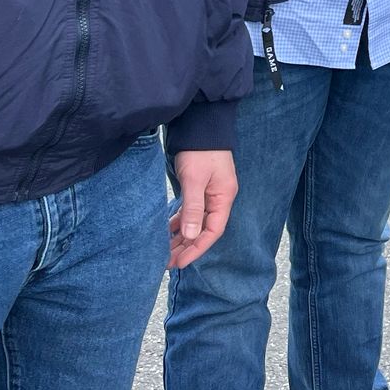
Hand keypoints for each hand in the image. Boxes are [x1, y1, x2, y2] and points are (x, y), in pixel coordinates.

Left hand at [168, 149, 237, 269]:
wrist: (201, 126)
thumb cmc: (200, 151)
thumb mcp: (195, 180)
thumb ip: (193, 208)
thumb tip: (190, 236)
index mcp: (224, 197)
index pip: (213, 231)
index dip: (197, 248)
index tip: (180, 262)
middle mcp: (219, 198)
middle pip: (204, 229)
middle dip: (187, 247)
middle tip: (168, 262)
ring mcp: (210, 194)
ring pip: (196, 222)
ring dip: (182, 236)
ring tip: (165, 252)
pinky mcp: (200, 189)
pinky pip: (190, 212)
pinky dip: (180, 222)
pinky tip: (167, 230)